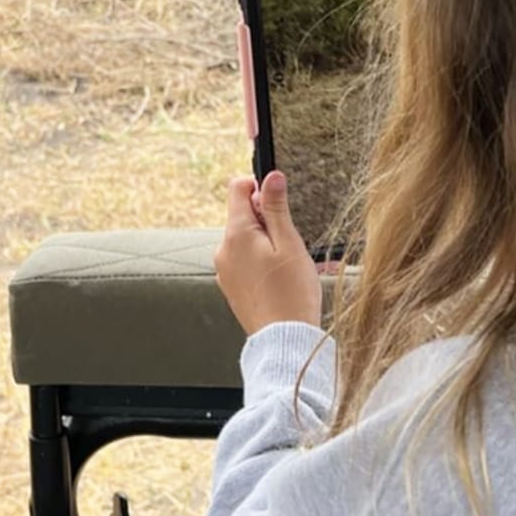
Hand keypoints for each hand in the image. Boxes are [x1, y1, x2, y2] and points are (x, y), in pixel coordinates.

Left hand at [214, 170, 322, 334]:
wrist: (284, 340)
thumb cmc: (292, 294)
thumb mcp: (289, 243)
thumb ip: (276, 207)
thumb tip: (271, 176)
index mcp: (235, 234)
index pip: (237, 189)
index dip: (260, 188)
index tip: (278, 202)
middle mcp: (223, 250)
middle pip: (243, 216)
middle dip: (268, 221)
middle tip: (291, 243)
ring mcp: (225, 270)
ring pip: (246, 241)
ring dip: (267, 244)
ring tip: (289, 266)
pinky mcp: (231, 287)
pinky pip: (245, 263)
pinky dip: (262, 263)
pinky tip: (280, 279)